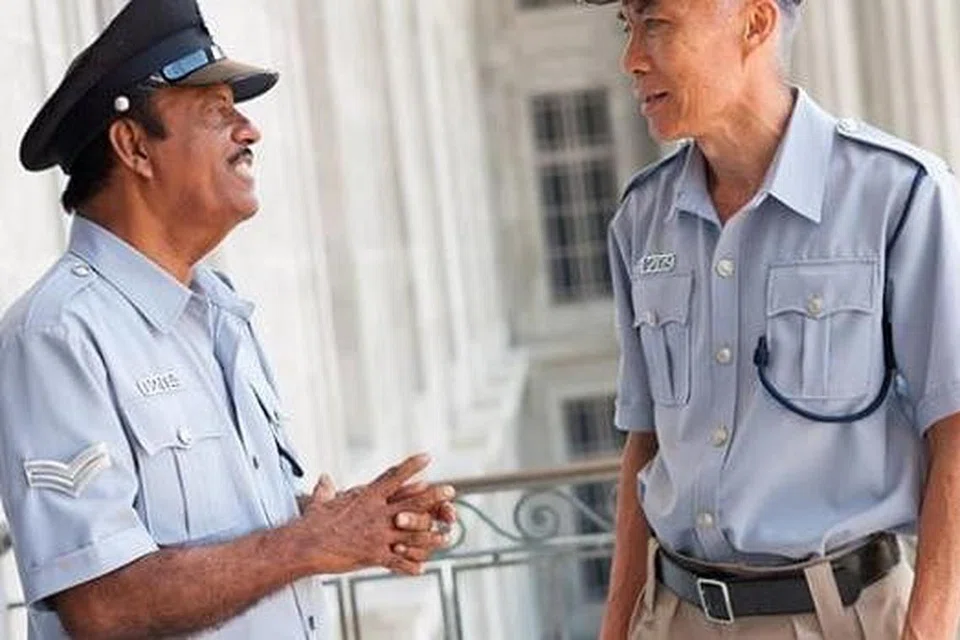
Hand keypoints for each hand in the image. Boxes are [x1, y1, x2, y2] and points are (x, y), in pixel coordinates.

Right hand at [296, 454, 452, 575]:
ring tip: (448, 535)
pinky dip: (410, 566)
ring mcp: (377, 535)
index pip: (394, 477)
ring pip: (413, 534)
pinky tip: (422, 569)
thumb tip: (324, 478)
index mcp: (367, 497)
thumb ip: (326, 489)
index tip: (427, 457)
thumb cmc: (311, 522)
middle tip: (451, 491)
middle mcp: (377, 514)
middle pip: (413, 503)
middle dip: (434, 497)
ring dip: (432, 536)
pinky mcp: (373, 556)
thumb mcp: (321, 501)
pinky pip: (397, 562)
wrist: (304, 545)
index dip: (412, 467)